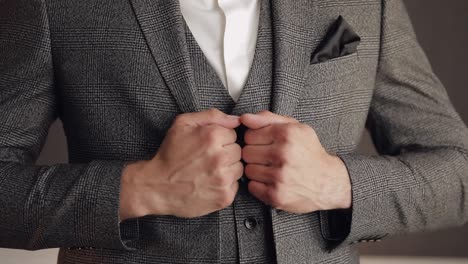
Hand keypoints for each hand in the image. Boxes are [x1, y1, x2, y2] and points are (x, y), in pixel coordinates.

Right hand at [119, 108, 242, 219]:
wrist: (156, 186)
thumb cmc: (170, 154)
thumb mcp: (183, 124)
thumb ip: (212, 116)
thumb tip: (237, 119)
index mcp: (212, 136)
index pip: (233, 134)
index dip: (220, 139)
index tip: (208, 145)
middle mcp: (220, 157)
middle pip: (238, 151)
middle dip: (225, 153)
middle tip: (207, 159)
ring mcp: (223, 179)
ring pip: (239, 168)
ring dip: (227, 169)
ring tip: (208, 171)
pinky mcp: (224, 197)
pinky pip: (235, 186)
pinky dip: (225, 185)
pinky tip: (209, 183)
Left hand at [240, 110, 351, 213]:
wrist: (329, 182)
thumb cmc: (310, 152)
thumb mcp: (296, 128)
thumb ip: (268, 118)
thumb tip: (243, 118)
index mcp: (286, 134)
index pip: (249, 135)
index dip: (256, 140)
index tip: (266, 144)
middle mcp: (283, 154)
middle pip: (246, 152)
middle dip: (255, 155)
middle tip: (270, 158)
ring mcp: (279, 176)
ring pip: (248, 170)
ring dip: (257, 170)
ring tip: (272, 169)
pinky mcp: (276, 195)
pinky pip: (252, 187)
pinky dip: (259, 185)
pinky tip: (272, 181)